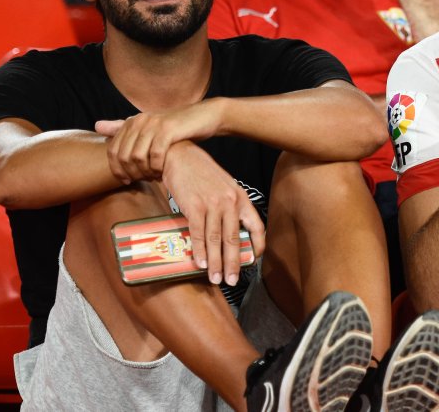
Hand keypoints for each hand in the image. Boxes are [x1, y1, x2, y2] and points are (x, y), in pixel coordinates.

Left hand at [95, 99, 222, 184]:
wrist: (206, 117)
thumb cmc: (177, 126)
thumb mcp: (149, 126)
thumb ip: (123, 127)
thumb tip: (96, 125)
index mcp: (132, 121)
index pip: (112, 150)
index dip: (116, 169)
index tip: (126, 180)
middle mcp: (139, 121)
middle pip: (123, 156)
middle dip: (130, 173)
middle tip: (140, 181)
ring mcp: (153, 125)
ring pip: (137, 157)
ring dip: (144, 172)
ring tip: (152, 177)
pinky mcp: (168, 130)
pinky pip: (155, 155)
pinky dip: (157, 168)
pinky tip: (162, 172)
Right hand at [161, 141, 265, 285]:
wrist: (180, 157)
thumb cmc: (201, 174)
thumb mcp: (224, 187)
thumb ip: (228, 207)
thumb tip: (226, 233)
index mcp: (241, 198)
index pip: (257, 226)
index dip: (258, 245)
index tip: (254, 260)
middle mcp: (230, 202)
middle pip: (234, 239)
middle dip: (233, 263)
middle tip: (232, 281)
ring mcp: (212, 204)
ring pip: (216, 240)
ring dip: (215, 263)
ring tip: (215, 278)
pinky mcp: (194, 206)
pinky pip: (198, 233)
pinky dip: (199, 250)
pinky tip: (200, 263)